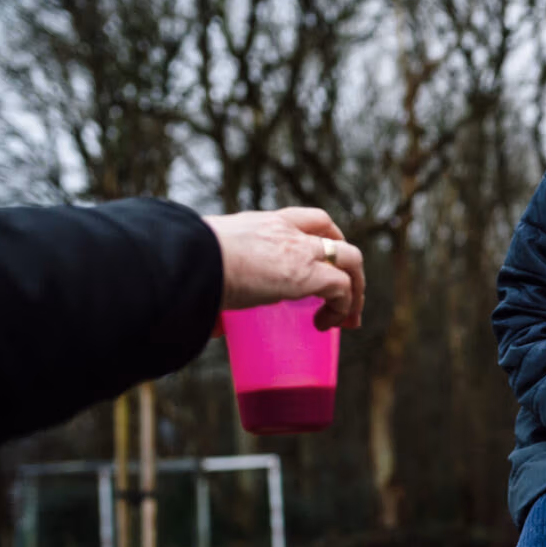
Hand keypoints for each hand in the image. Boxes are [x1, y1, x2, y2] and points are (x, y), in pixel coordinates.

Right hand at [205, 207, 365, 329]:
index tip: (326, 265)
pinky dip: (343, 307)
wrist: (190, 260)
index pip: (310, 220)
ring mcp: (301, 250)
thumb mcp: (210, 264)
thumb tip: (213, 326)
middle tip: (348, 297)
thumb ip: (219, 288)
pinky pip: (343, 288)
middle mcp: (288, 231)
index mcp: (264, 224)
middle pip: (338, 239)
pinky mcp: (308, 274)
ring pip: (351, 259)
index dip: (327, 240)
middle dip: (350, 267)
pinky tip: (327, 325)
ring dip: (356, 290)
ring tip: (349, 318)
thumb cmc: (189, 264)